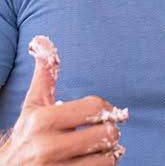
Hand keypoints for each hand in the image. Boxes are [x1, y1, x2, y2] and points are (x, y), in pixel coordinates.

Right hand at [0, 36, 126, 164]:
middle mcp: (46, 148)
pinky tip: (91, 163)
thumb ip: (44, 75)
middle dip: (109, 132)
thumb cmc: (26, 138)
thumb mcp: (32, 107)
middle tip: (102, 133)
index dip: (106, 109)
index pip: (95, 107)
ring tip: (96, 149)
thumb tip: (41, 40)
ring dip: (108, 153)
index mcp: (41, 120)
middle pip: (105, 133)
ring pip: (106, 158)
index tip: (104, 114)